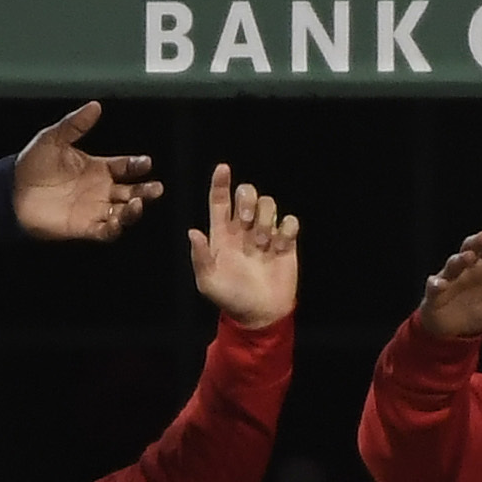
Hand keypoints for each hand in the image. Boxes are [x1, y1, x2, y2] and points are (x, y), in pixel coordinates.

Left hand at [8, 100, 164, 240]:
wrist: (10, 193)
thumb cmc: (32, 164)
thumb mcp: (52, 139)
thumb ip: (74, 124)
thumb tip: (96, 105)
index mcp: (97, 168)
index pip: (125, 167)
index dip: (137, 165)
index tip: (146, 162)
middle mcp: (100, 189)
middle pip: (132, 191)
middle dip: (146, 190)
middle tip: (156, 188)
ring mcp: (94, 209)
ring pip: (124, 212)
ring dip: (135, 210)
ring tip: (138, 203)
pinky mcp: (84, 228)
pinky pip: (107, 231)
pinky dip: (116, 227)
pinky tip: (119, 219)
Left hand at [187, 163, 298, 327]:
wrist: (260, 314)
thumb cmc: (231, 298)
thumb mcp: (208, 282)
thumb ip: (201, 257)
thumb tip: (192, 232)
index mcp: (222, 234)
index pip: (219, 201)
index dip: (220, 183)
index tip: (223, 168)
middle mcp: (243, 229)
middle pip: (246, 194)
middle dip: (247, 200)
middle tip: (246, 222)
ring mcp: (265, 233)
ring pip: (268, 204)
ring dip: (265, 220)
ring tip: (263, 244)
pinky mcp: (286, 241)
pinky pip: (290, 221)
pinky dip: (286, 229)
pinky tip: (280, 246)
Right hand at [415, 216, 481, 339]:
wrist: (457, 331)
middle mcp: (468, 267)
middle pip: (471, 249)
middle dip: (477, 242)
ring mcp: (451, 279)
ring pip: (453, 264)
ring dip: (459, 259)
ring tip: (468, 256)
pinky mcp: (436, 295)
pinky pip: (434, 287)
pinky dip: (436, 285)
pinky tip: (440, 283)